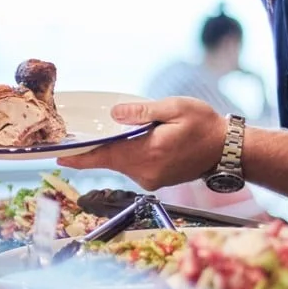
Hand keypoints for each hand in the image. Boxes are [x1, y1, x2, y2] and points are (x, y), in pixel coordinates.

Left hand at [58, 98, 225, 189]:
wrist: (227, 150)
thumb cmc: (204, 126)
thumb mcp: (175, 108)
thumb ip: (142, 111)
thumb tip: (115, 114)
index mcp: (150, 152)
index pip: (106, 156)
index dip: (81, 157)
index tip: (60, 157)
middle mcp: (147, 171)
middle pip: (110, 160)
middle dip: (92, 150)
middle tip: (74, 140)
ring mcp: (151, 179)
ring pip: (120, 164)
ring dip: (113, 151)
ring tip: (113, 134)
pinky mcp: (155, 181)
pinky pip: (132, 167)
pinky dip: (126, 155)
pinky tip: (133, 142)